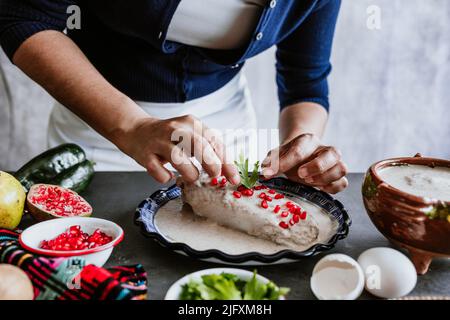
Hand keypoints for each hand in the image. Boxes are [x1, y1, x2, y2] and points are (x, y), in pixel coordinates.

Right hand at [118, 115, 239, 183]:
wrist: (136, 130)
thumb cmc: (170, 138)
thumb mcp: (191, 136)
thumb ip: (209, 150)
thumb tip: (229, 172)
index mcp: (191, 123)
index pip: (214, 142)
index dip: (226, 162)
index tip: (233, 179)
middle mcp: (176, 130)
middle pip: (199, 146)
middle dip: (211, 165)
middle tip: (214, 176)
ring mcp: (159, 142)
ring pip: (179, 159)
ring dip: (189, 173)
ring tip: (191, 177)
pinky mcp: (145, 155)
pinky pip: (159, 172)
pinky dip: (166, 178)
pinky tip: (168, 175)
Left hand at [261, 133, 347, 193]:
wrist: (300, 156)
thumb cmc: (288, 156)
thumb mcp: (276, 155)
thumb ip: (271, 162)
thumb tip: (265, 172)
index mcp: (308, 140)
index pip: (299, 149)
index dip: (284, 163)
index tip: (269, 173)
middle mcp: (325, 149)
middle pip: (333, 153)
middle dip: (317, 166)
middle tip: (300, 174)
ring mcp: (334, 162)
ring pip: (342, 168)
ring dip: (325, 178)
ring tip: (308, 182)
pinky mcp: (337, 176)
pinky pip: (343, 183)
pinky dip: (332, 188)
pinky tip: (318, 188)